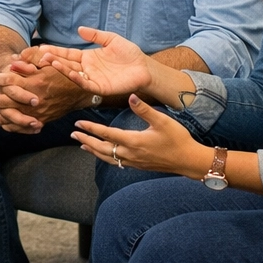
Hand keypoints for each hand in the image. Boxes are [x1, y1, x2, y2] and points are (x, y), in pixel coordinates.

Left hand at [0, 46, 86, 132]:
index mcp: (36, 83)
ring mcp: (37, 113)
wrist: (80, 93)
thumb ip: (29, 62)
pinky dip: (9, 126)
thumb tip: (12, 62)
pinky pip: (21, 127)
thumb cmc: (64, 74)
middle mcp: (35, 100)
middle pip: (6, 102)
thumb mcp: (48, 63)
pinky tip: (2, 122)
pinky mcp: (41, 121)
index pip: (10, 81)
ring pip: (11, 117)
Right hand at [41, 25, 154, 100]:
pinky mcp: (99, 87)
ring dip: (62, 69)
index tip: (42, 48)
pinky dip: (76, 78)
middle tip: (41, 56)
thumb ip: (96, 35)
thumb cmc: (130, 54)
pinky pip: (85, 83)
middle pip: (66, 63)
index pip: (68, 53)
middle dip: (54, 60)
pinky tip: (69, 72)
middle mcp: (87, 68)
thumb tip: (79, 29)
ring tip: (51, 62)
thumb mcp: (112, 39)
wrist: (144, 67)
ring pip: (73, 74)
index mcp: (88, 57)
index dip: (55, 51)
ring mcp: (92, 78)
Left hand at [71, 95, 212, 177]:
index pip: (107, 134)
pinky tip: (104, 154)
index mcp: (134, 141)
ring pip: (107, 157)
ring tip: (82, 144)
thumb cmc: (177, 139)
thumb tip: (130, 96)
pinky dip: (105, 157)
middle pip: (102, 148)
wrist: (189, 161)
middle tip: (73, 133)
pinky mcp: (139, 166)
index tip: (78, 123)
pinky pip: (116, 162)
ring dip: (93, 150)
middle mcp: (131, 154)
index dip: (91, 128)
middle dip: (86, 140)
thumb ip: (145, 109)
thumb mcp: (162, 121)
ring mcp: (134, 162)